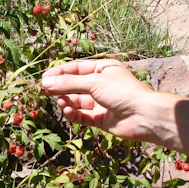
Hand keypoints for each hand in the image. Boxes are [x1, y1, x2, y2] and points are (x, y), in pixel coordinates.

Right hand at [41, 59, 163, 140]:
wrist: (144, 116)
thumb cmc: (123, 92)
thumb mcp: (94, 82)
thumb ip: (69, 83)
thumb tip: (46, 82)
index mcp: (103, 69)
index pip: (76, 69)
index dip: (60, 73)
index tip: (44, 78)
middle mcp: (101, 85)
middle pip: (74, 85)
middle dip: (60, 88)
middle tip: (44, 91)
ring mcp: (101, 102)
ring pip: (76, 101)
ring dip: (67, 101)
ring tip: (62, 102)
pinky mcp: (100, 119)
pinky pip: (82, 115)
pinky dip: (73, 114)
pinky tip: (68, 111)